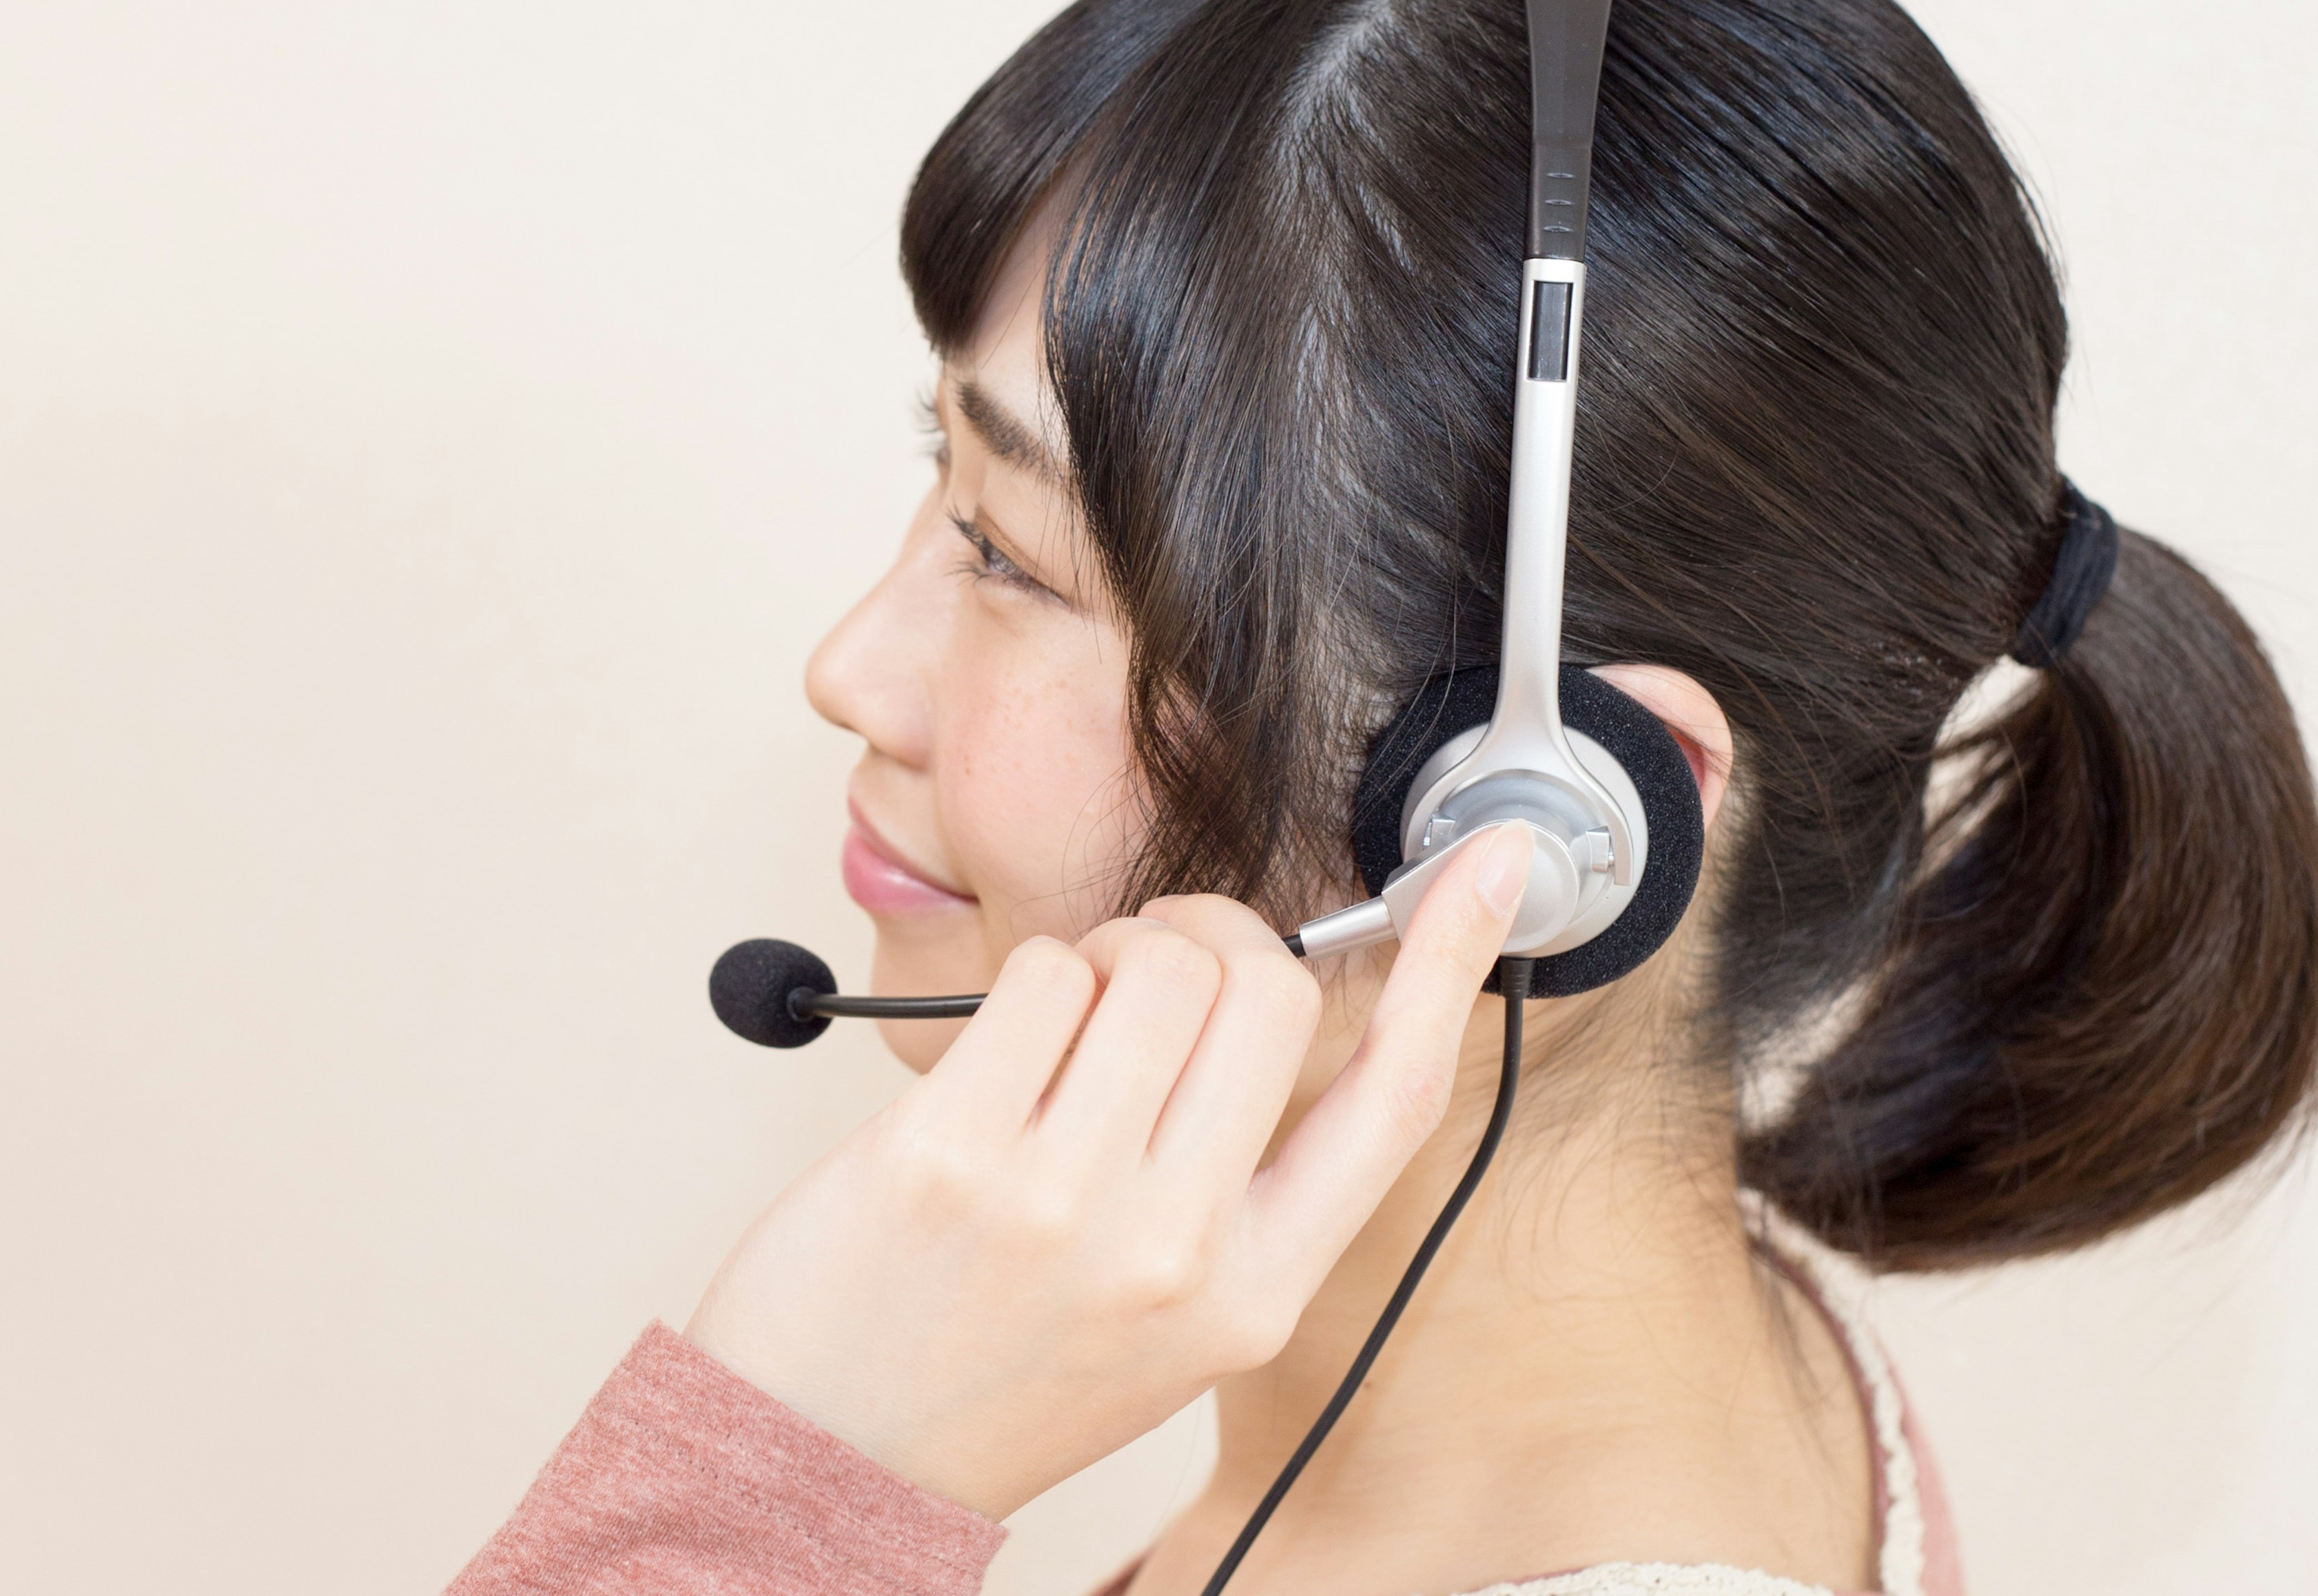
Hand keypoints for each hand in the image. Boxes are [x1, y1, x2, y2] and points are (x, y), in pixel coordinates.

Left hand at [682, 824, 1533, 1517]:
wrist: (831, 1452)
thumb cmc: (996, 1363)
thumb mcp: (1170, 1312)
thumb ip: (1239, 1175)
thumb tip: (1279, 993)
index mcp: (1255, 1294)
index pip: (1395, 1100)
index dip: (1452, 965)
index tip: (1485, 866)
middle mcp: (1176, 1255)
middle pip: (1269, 991)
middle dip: (1211, 940)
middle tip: (1150, 977)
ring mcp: (1062, 1204)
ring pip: (1153, 962)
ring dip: (1107, 955)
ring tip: (1063, 1028)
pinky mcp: (952, 1153)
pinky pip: (1038, 977)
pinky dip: (1026, 984)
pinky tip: (1000, 1058)